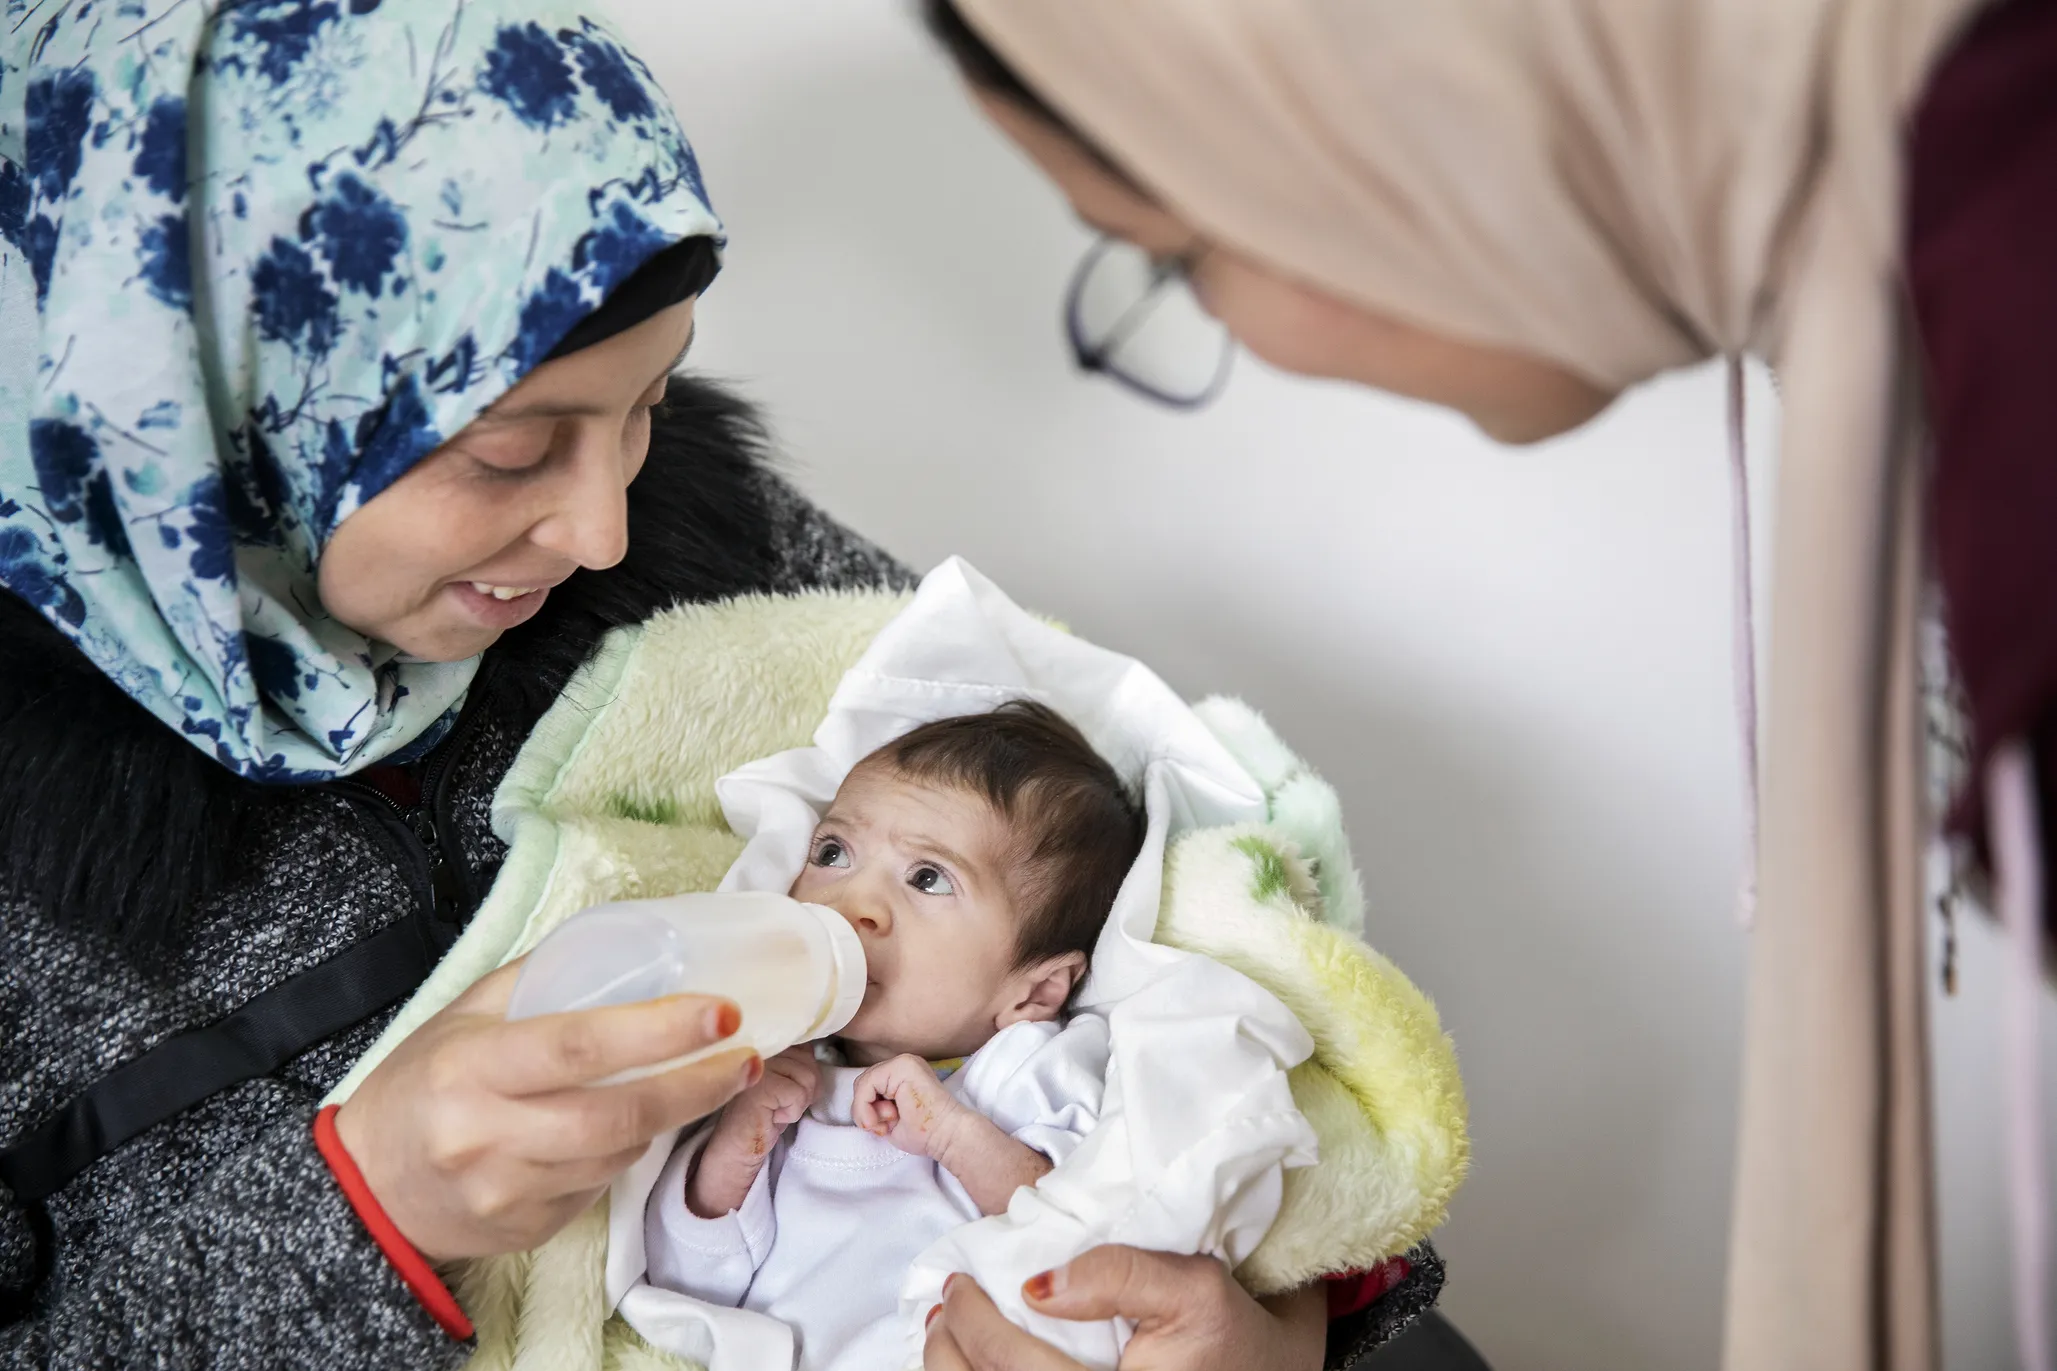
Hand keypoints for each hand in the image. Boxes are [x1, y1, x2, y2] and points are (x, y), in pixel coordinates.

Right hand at [333, 959, 758, 1261]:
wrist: (365, 1189)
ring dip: (670, 1118)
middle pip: (615, 1114)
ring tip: (703, 1083)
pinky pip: (598, 1187)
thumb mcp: (463, 1017)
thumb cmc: (422, 1085)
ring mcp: (507, 1190)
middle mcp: (487, 1133)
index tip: (721, 1013)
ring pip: (617, 1155)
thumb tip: (627, 941)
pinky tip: (635, 1127)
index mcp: (472, 1065)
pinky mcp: (525, 1228)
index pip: (579, 1045)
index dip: (659, 1030)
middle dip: (695, 1086)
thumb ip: (537, 979)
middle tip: (746, 1058)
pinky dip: (627, 1154)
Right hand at [686, 1045, 822, 1216]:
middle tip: (781, 1102)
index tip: (787, 1089)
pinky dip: (792, 1112)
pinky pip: (798, 1094)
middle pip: (810, 1062)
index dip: (806, 1070)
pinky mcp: (759, 1086)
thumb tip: (817, 1050)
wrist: (739, 1145)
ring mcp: (756, 1064)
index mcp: (765, 1041)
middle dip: (805, 1089)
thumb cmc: (766, 1112)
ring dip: (798, 1102)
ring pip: (808, 1077)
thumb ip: (798, 1059)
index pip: (805, 1044)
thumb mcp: (787, 1079)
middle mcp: (758, 1047)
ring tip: (776, 1108)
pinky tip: (772, 1116)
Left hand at [853, 1053, 966, 1158]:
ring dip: (867, 1110)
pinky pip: (868, 1083)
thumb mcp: (889, 1120)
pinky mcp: (902, 1066)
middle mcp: (902, 1064)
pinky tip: (886, 1118)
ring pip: (863, 1083)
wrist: (948, 1135)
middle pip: (864, 1083)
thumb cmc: (925, 1133)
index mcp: (901, 1076)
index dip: (866, 1110)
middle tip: (883, 1127)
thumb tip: (859, 1107)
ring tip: (888, 1122)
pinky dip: (866, 1105)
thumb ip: (873, 1109)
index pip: (869, 1087)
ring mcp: (903, 1062)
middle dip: (866, 1110)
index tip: (881, 1129)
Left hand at [924, 1246, 1327, 1370]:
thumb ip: (1118, 1274)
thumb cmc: (1233, 1333)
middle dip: (949, 1355)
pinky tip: (972, 1368)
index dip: (976, 1326)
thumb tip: (1037, 1286)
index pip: (1016, 1369)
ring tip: (946, 1339)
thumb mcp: (1193, 1285)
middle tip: (944, 1309)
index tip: (960, 1285)